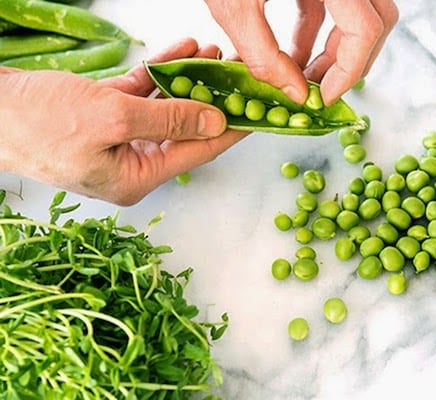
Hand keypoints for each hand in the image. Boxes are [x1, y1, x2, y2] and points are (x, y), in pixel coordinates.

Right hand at [0, 38, 246, 205]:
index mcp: (136, 179)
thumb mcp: (114, 119)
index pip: (198, 152)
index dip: (231, 129)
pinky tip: (180, 52)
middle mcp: (130, 163)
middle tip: (238, 74)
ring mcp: (116, 139)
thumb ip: (170, 122)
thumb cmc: (40, 123)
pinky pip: (142, 94)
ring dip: (188, 80)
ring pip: (165, 108)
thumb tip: (215, 122)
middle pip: (185, 129)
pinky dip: (159, 74)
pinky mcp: (101, 115)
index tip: (258, 112)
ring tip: (213, 53)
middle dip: (211, 97)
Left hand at [204, 0, 397, 104]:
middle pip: (376, 22)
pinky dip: (319, 32)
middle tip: (320, 91)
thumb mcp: (235, 3)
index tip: (324, 98)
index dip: (349, 71)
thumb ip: (264, 53)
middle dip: (351, 62)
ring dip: (337, 50)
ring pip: (361, 15)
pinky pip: (336, 4)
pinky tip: (295, 55)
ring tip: (305, 78)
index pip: (365, 30)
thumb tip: (295, 93)